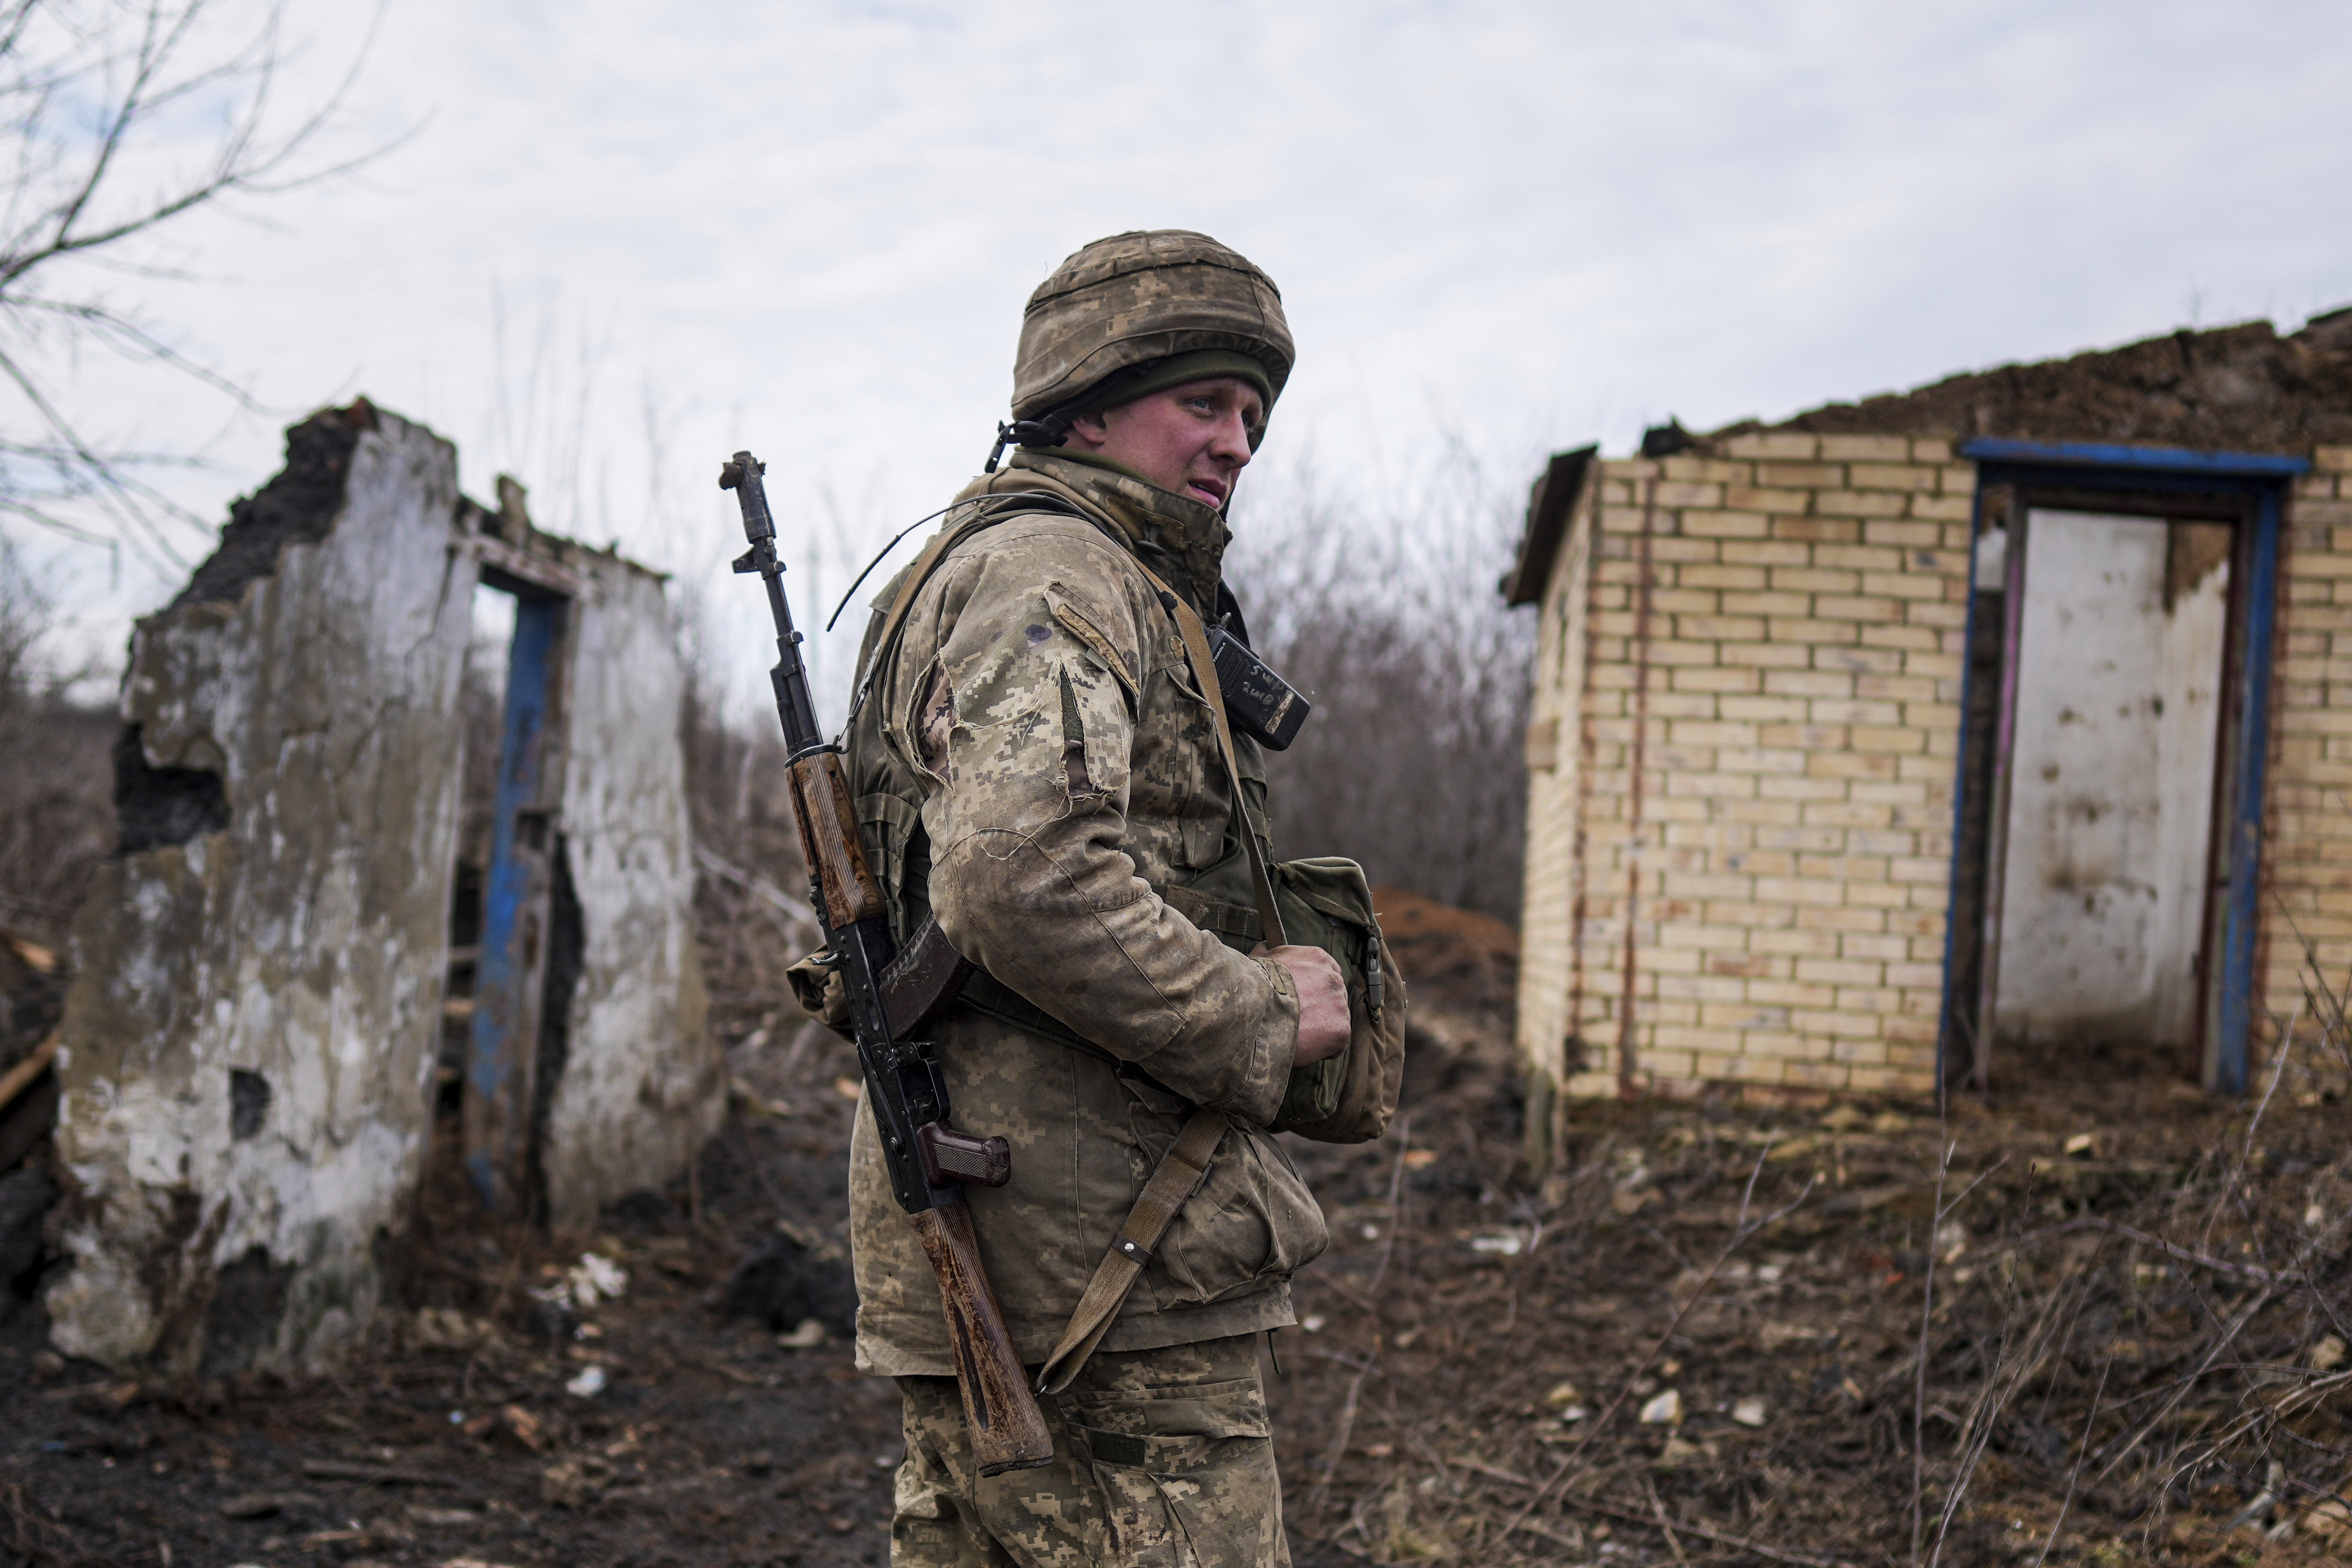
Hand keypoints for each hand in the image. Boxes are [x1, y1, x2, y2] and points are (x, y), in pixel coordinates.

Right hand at [1257, 943, 1349, 1067]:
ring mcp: (1339, 1005)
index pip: (1328, 972)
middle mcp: (1333, 978)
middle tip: (1298, 1020)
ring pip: (1335, 1021)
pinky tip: (1304, 1048)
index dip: (1315, 988)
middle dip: (1319, 1009)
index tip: (1305, 998)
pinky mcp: (1340, 1030)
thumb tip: (1266, 947)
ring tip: (1296, 1035)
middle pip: (1333, 997)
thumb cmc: (1253, 986)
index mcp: (1318, 958)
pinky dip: (1323, 1049)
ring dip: (1320, 1029)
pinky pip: (1336, 1044)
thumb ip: (1271, 953)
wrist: (1254, 1011)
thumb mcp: (1260, 958)